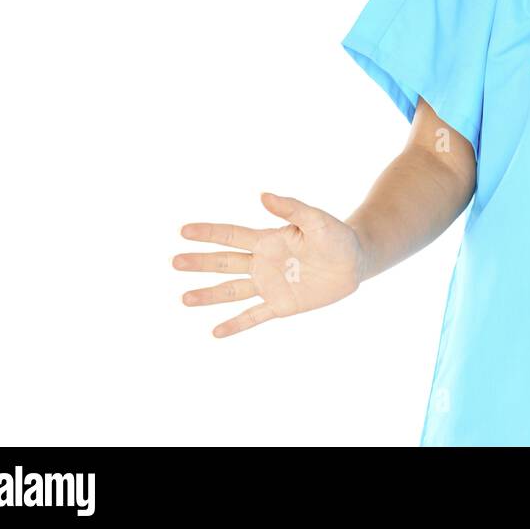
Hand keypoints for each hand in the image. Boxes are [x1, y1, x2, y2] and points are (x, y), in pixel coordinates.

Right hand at [173, 192, 364, 337]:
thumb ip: (291, 208)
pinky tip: (216, 333)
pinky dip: (236, 325)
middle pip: (225, 263)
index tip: (184, 231)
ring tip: (184, 299)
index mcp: (268, 240)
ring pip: (232, 291)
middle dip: (200, 262)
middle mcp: (263, 263)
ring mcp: (270, 285)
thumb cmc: (336, 235)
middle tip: (174, 262)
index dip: (209, 233)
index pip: (232, 236)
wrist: (355, 261)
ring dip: (209, 295)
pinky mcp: (282, 305)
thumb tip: (263, 195)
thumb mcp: (316, 219)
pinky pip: (255, 316)